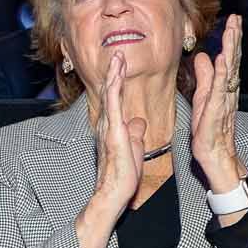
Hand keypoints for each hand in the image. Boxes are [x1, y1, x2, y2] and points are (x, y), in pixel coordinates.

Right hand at [76, 52, 145, 247]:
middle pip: (110, 93)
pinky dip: (114, 87)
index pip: (116, 101)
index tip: (123, 66)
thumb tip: (139, 122)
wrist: (113, 194)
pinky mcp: (112, 132)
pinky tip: (116, 74)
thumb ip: (135, 133)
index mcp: (114, 128)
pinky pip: (113, 104)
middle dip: (114, 72)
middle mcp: (107, 125)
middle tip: (118, 53)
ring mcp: (108, 127)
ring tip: (117, 56)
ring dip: (113, 74)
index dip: (119, 82)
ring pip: (110, 95)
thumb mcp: (134, 149)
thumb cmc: (122, 176)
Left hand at [189, 15, 243, 193]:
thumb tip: (203, 55)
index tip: (233, 21)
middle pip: (233, 61)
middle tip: (236, 19)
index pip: (229, 59)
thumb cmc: (210, 130)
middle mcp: (228, 92)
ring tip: (232, 33)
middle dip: (234, 39)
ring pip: (229, 72)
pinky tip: (222, 62)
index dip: (231, 40)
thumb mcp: (203, 97)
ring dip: (230, 51)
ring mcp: (224, 102)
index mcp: (224, 87)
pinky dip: (221, 77)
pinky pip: (220, 92)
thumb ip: (204, 77)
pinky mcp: (216, 113)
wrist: (216, 157)